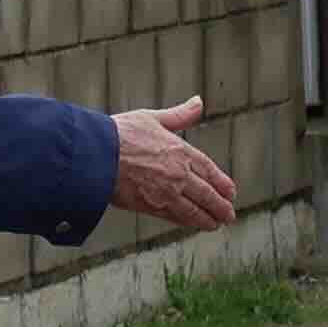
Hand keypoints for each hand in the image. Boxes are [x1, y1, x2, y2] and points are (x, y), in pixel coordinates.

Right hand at [110, 97, 238, 230]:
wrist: (96, 155)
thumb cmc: (120, 134)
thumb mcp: (153, 117)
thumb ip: (179, 115)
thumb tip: (198, 102)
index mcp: (180, 151)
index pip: (209, 170)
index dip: (221, 182)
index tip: (230, 191)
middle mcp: (179, 173)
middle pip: (206, 194)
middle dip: (220, 206)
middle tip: (229, 214)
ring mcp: (167, 192)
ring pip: (194, 209)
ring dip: (208, 218)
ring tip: (216, 224)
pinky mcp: (152, 206)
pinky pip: (176, 217)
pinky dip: (188, 222)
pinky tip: (194, 224)